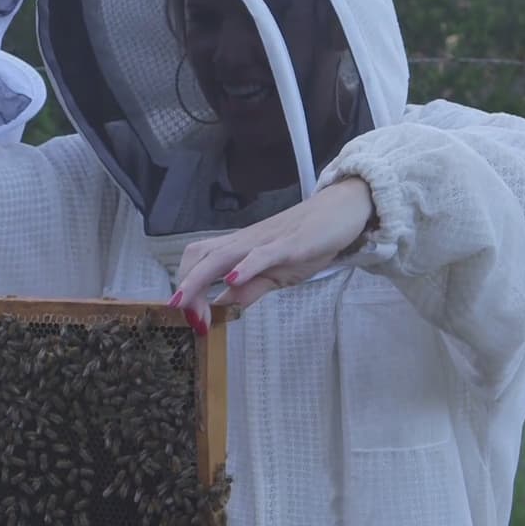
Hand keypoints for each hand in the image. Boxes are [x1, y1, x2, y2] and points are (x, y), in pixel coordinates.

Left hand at [170, 177, 376, 330]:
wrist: (342, 209)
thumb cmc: (308, 241)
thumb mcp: (276, 275)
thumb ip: (251, 290)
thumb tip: (224, 306)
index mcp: (239, 249)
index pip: (200, 263)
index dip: (187, 287)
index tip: (185, 316)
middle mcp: (244, 242)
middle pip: (201, 256)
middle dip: (186, 285)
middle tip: (182, 314)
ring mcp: (265, 241)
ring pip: (222, 255)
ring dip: (201, 278)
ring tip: (188, 302)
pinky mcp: (289, 243)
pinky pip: (262, 254)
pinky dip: (245, 266)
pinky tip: (233, 279)